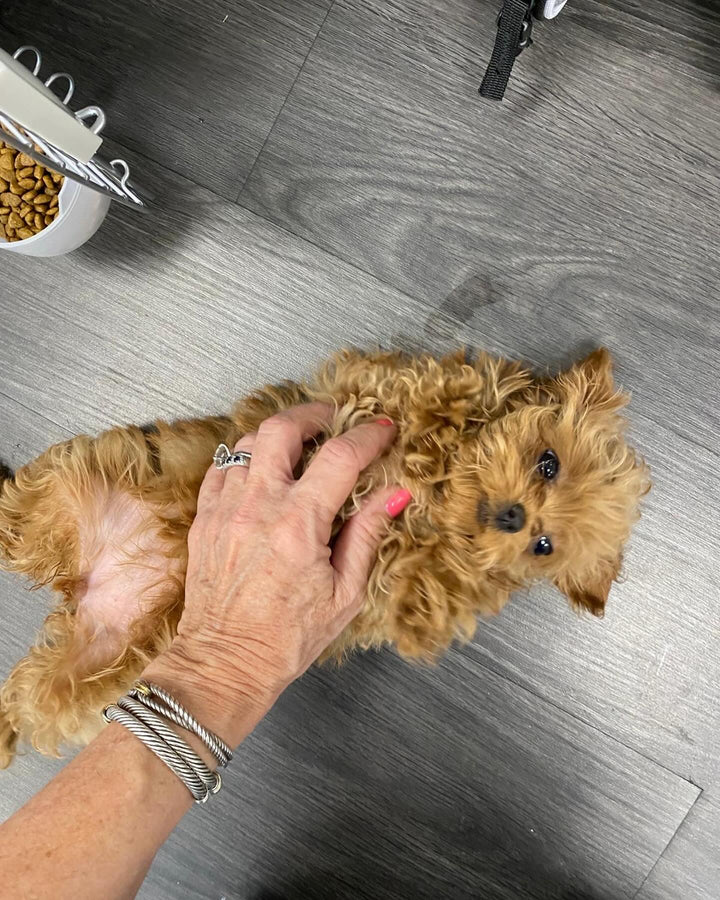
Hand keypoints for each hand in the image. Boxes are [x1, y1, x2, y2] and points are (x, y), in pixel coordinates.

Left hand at [144, 403, 409, 745]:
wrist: (224, 662)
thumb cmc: (288, 638)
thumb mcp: (345, 593)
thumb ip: (367, 534)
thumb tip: (394, 494)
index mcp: (298, 526)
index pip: (340, 457)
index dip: (368, 436)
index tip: (382, 430)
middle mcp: (257, 507)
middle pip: (281, 428)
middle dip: (312, 414)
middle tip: (332, 420)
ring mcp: (224, 509)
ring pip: (246, 442)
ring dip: (277, 436)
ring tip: (299, 446)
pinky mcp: (203, 519)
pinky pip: (222, 469)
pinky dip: (245, 460)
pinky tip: (261, 473)